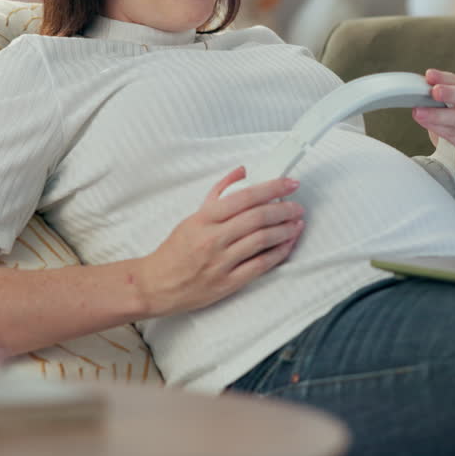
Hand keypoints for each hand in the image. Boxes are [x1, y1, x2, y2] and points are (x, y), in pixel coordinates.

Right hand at [136, 167, 304, 317]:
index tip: (289, 184)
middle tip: (297, 206)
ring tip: (297, 223)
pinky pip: (260, 265)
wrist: (157, 284)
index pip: (245, 197)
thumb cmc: (175, 250)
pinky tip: (288, 244)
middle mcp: (213, 239)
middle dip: (284, 209)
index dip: (272, 188)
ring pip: (262, 240)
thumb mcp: (193, 217)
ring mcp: (221, 262)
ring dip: (285, 230)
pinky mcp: (228, 283)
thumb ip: (219, 193)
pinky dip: (279, 253)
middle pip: (258, 218)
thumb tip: (242, 171)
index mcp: (204, 219)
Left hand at [412, 69, 454, 188]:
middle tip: (434, 91)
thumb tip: (412, 90)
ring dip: (439, 114)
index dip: (444, 78)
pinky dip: (441, 129)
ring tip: (420, 112)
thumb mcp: (445, 112)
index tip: (429, 75)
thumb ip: (434, 100)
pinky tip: (427, 125)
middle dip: (450, 92)